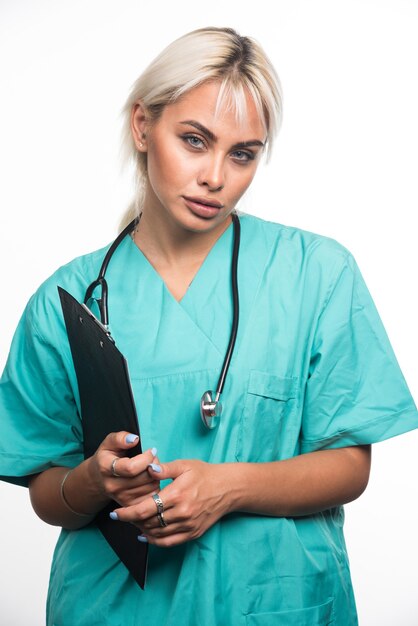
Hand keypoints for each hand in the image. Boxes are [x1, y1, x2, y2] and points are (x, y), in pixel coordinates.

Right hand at [87, 431, 160, 506]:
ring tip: (151, 468)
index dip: (146, 458)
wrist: (98, 479)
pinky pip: (151, 496)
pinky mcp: (129, 505)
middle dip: (154, 465)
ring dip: (156, 476)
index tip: (151, 451)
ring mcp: (121, 497)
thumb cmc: (107, 457)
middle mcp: (112, 486)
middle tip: (154, 458)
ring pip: (150, 487)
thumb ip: (120, 438)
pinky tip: (150, 478)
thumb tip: (134, 439)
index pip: (131, 467)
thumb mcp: (109, 443)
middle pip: (143, 478)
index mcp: (106, 468)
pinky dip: (155, 486)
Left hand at [110, 459, 231, 546]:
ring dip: (141, 529)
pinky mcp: (193, 533)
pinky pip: (169, 542)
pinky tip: (145, 535)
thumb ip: (164, 468)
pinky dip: (155, 540)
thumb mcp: (184, 465)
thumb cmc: (204, 474)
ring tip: (132, 521)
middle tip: (120, 516)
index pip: (146, 508)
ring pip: (157, 533)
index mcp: (177, 494)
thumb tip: (148, 468)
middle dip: (131, 520)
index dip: (127, 512)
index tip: (115, 513)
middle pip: (149, 522)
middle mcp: (182, 512)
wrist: (228, 488)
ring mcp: (188, 525)